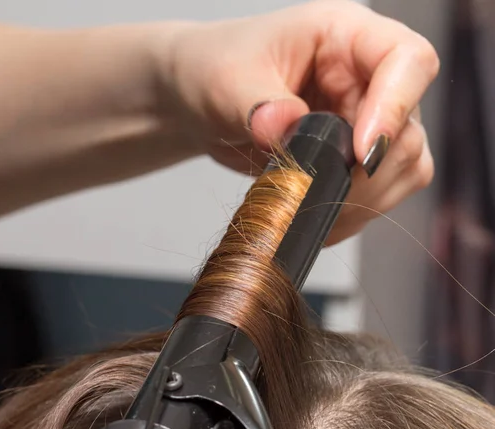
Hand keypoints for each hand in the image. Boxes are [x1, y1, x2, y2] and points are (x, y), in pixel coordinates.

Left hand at [163, 0, 438, 243]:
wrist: (199, 102)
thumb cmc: (213, 68)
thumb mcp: (226, 81)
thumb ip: (258, 105)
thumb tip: (283, 126)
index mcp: (344, 36)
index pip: (408, 62)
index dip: (394, 110)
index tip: (360, 154)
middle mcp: (365, 78)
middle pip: (408, 130)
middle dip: (366, 173)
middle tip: (314, 190)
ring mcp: (363, 120)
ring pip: (402, 168)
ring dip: (360, 199)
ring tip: (307, 203)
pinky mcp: (352, 158)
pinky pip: (378, 194)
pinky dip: (349, 213)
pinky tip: (312, 213)